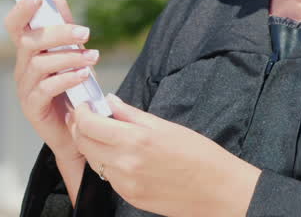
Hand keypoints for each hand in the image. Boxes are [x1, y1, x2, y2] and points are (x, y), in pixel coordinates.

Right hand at [3, 0, 98, 161]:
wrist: (78, 132)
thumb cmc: (74, 91)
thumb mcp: (72, 56)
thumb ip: (64, 30)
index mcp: (28, 52)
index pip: (15, 26)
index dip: (21, 10)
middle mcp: (22, 67)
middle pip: (30, 41)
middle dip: (58, 33)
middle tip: (86, 33)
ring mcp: (24, 88)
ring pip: (39, 64)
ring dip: (68, 57)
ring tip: (93, 57)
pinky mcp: (32, 107)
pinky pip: (46, 88)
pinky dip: (67, 78)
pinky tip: (84, 75)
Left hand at [70, 94, 260, 216]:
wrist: (218, 190)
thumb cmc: (199, 154)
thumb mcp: (164, 126)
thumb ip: (130, 114)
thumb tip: (109, 101)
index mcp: (135, 140)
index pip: (88, 124)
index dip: (81, 113)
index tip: (84, 106)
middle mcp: (125, 164)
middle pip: (83, 143)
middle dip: (81, 128)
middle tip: (89, 117)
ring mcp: (126, 185)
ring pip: (94, 162)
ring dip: (94, 146)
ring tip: (107, 135)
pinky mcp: (130, 198)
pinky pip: (109, 178)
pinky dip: (109, 164)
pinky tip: (124, 156)